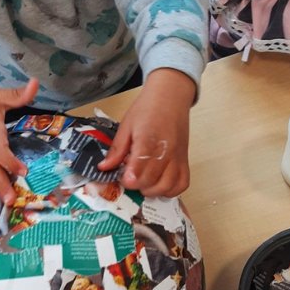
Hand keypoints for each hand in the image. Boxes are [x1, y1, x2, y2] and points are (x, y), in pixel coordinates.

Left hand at [97, 68, 193, 195]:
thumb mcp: (126, 126)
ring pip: (168, 186)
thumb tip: (103, 167)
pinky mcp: (186, 160)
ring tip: (141, 183)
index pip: (139, 169)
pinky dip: (171, 190)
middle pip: (153, 180)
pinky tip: (158, 185)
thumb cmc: (146, 109)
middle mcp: (166, 151)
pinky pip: (183, 183)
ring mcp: (178, 157)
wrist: (170, 98)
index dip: (128, 179)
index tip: (120, 178)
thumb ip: (117, 149)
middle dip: (137, 186)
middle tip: (128, 179)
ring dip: (153, 191)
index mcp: (147, 140)